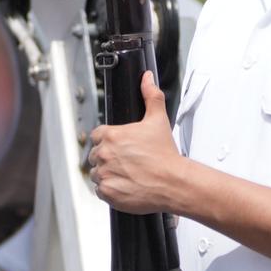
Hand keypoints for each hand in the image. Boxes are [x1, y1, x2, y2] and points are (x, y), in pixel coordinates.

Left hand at [79, 76, 189, 214]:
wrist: (173, 182)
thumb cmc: (166, 154)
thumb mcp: (158, 119)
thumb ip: (150, 96)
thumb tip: (147, 79)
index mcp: (110, 135)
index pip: (97, 136)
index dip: (109, 141)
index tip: (121, 147)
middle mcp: (104, 154)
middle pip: (96, 155)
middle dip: (108, 158)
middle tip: (127, 162)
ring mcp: (104, 174)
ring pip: (97, 173)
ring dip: (108, 174)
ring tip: (128, 174)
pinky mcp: (107, 192)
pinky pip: (100, 190)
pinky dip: (110, 189)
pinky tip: (126, 185)